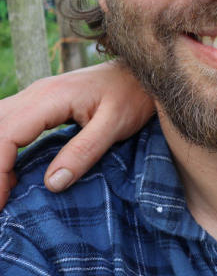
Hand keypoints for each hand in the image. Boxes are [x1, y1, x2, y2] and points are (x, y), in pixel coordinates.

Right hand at [0, 61, 153, 208]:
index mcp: (49, 98)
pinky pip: (8, 124)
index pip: (5, 135)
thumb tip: (52, 183)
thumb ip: (85, 151)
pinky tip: (10, 172)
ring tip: (3, 190)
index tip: (1, 202)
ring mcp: (36, 96)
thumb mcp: (116, 125)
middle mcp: (35, 93)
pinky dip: (2, 147)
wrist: (143, 73)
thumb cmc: (133, 95)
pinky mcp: (40, 103)